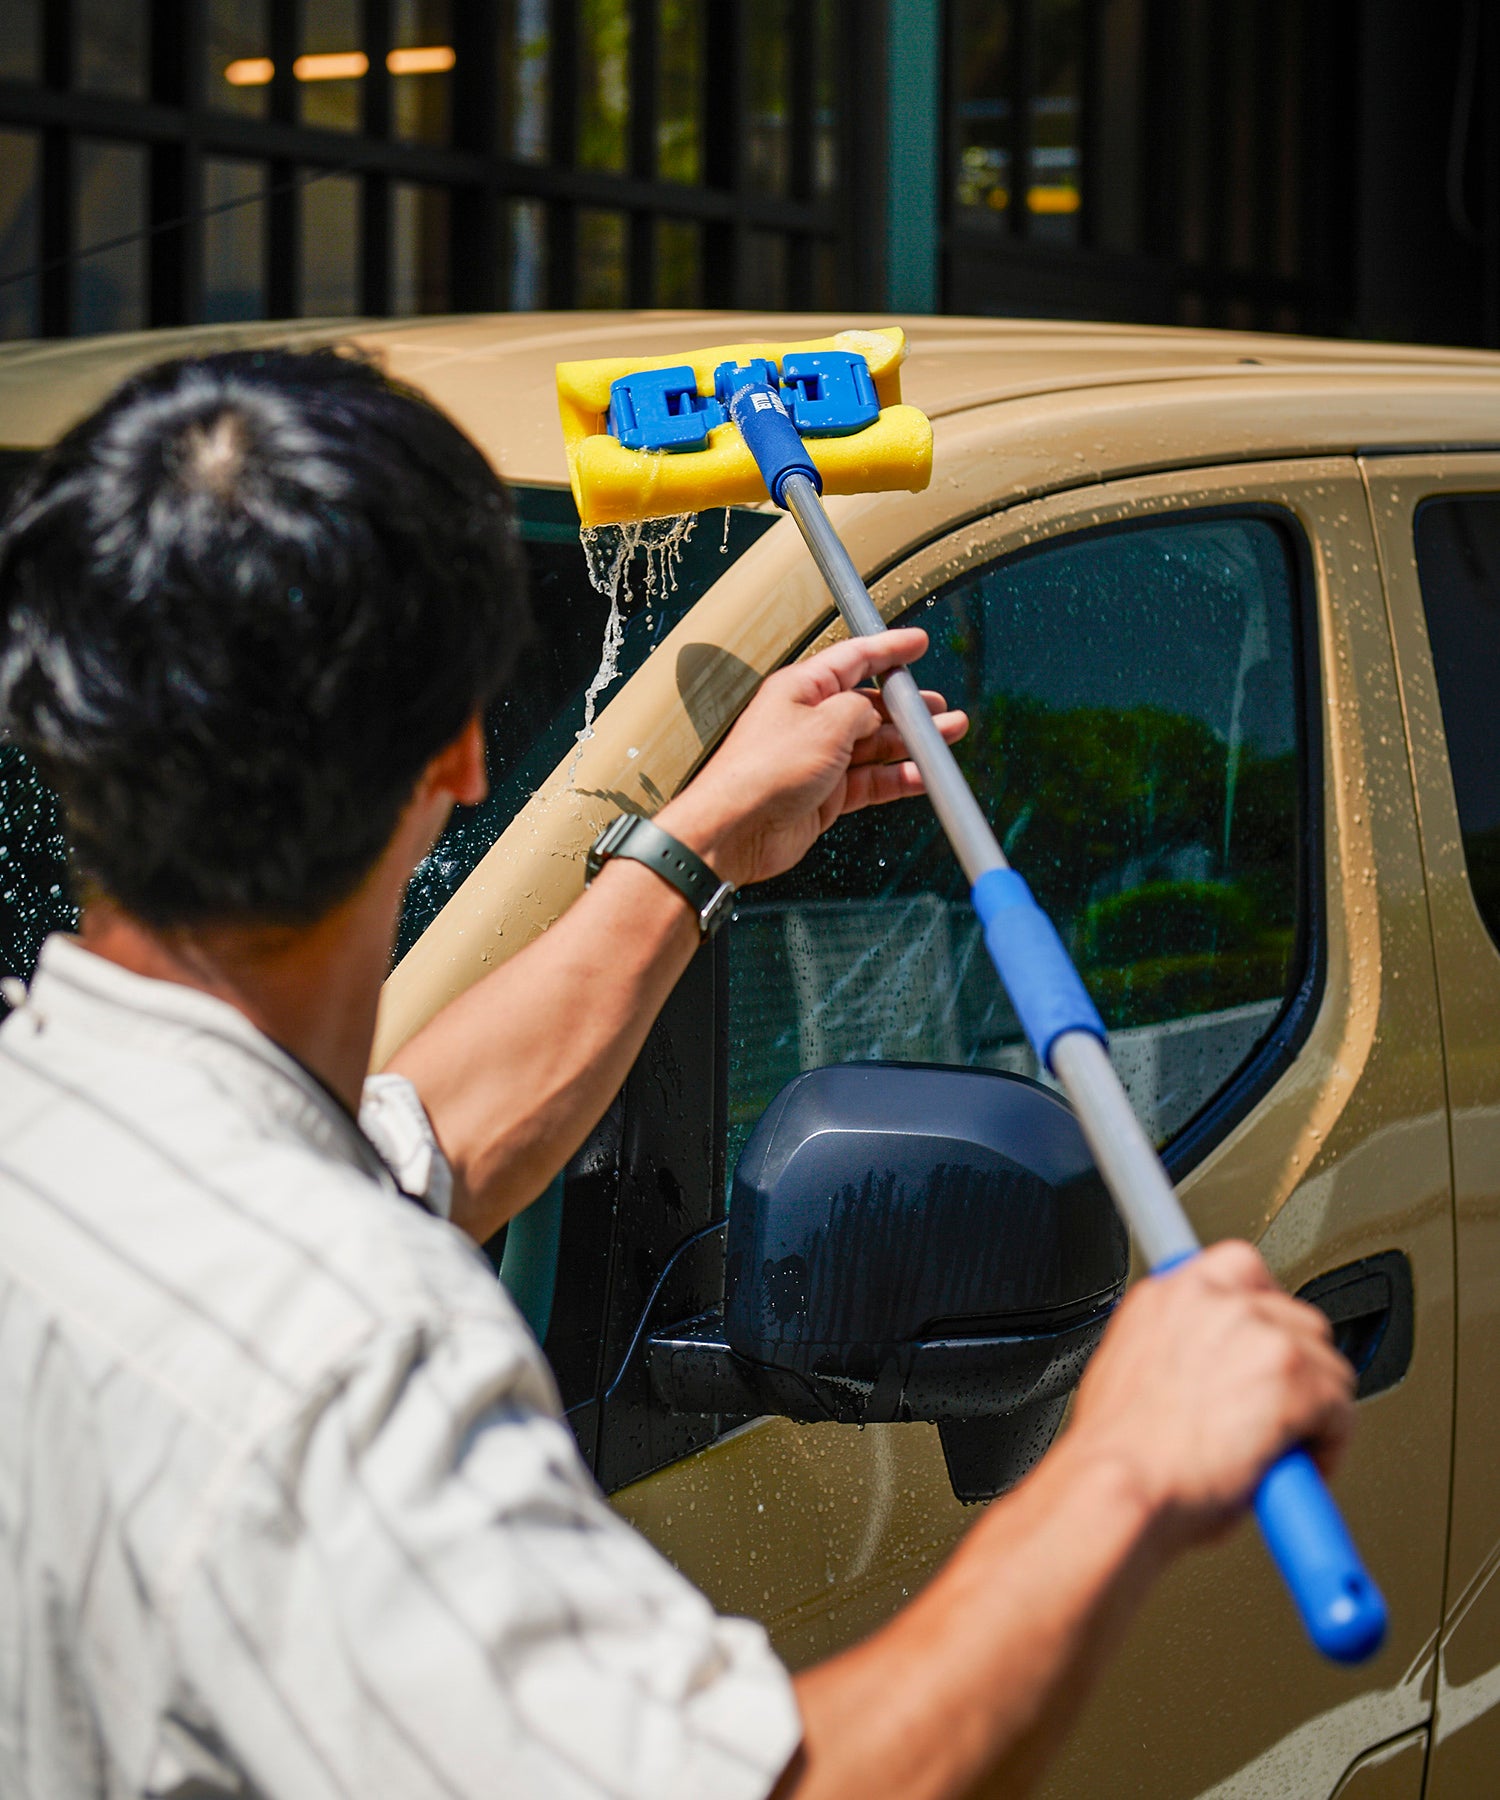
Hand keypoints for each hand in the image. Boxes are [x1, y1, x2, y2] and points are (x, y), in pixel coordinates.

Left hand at [657, 628, 966, 889]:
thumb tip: (876, 716)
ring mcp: (818, 759)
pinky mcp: (824, 795)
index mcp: (801, 689)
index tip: (917, 644)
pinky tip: (924, 776)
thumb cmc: (765, 769)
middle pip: (868, 706)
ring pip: (874, 745)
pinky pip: (870, 781)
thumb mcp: (826, 723)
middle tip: (941, 709)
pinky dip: (898, 778)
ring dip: (911, 743)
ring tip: (948, 738)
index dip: (888, 650)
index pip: (853, 659)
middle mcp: (809, 721)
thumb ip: (860, 711)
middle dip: (908, 707)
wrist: (736, 829)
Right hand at [1064, 1241, 1355, 1557]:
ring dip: (1314, 1405)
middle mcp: (1215, 1295)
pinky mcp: (1294, 1373)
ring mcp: (1258, 1330)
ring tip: (1284, 1444)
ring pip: (1326, 1362)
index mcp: (1171, 1291)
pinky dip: (1330, 1442)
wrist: (1121, 1489)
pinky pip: (1341, 1408)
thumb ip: (1180, 1351)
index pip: (1242, 1271)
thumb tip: (1213, 1374)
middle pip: (1294, 1316)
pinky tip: (1295, 1466)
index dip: (1261, 1318)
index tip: (1260, 1345)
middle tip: (1274, 1410)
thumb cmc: (1122, 1452)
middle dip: (1293, 1366)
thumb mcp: (1132, 1372)